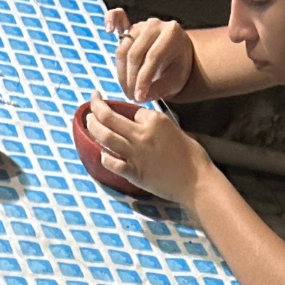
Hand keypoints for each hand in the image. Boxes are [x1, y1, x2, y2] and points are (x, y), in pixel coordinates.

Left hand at [85, 95, 205, 203]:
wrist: (196, 182)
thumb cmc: (191, 156)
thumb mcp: (175, 129)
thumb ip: (155, 125)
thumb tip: (140, 122)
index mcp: (154, 120)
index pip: (132, 110)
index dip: (127, 111)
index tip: (125, 113)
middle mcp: (141, 135)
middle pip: (109, 117)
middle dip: (96, 107)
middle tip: (91, 102)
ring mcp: (135, 155)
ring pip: (105, 137)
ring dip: (93, 127)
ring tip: (88, 121)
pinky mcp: (134, 173)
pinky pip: (112, 163)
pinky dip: (104, 157)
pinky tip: (102, 153)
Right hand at [106, 8, 194, 102]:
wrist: (178, 56)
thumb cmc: (178, 68)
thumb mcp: (175, 82)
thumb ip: (158, 89)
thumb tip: (139, 97)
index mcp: (172, 34)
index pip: (152, 57)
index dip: (143, 80)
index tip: (138, 98)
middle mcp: (155, 25)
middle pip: (135, 54)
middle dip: (131, 79)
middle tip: (132, 97)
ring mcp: (141, 25)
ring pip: (123, 49)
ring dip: (121, 72)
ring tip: (127, 89)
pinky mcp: (130, 27)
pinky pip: (118, 18)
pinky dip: (111, 20)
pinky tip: (109, 29)